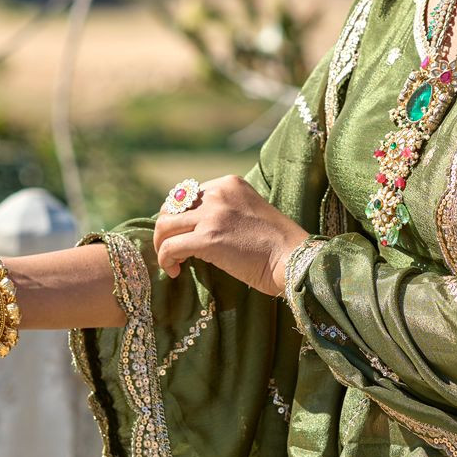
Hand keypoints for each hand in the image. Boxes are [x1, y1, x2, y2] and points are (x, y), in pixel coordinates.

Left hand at [153, 176, 309, 296]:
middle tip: (172, 249)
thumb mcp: (250, 214)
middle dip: (166, 228)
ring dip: (162, 245)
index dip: (180, 216)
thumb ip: (226, 212)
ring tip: (171, 262)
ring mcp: (213, 214)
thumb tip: (196, 229)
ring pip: (164, 225)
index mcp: (229, 184)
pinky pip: (170, 247)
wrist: (295, 260)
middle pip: (171, 206)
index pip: (187, 194)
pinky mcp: (208, 238)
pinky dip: (166, 260)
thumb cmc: (278, 246)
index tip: (184, 235)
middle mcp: (218, 193)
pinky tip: (175, 272)